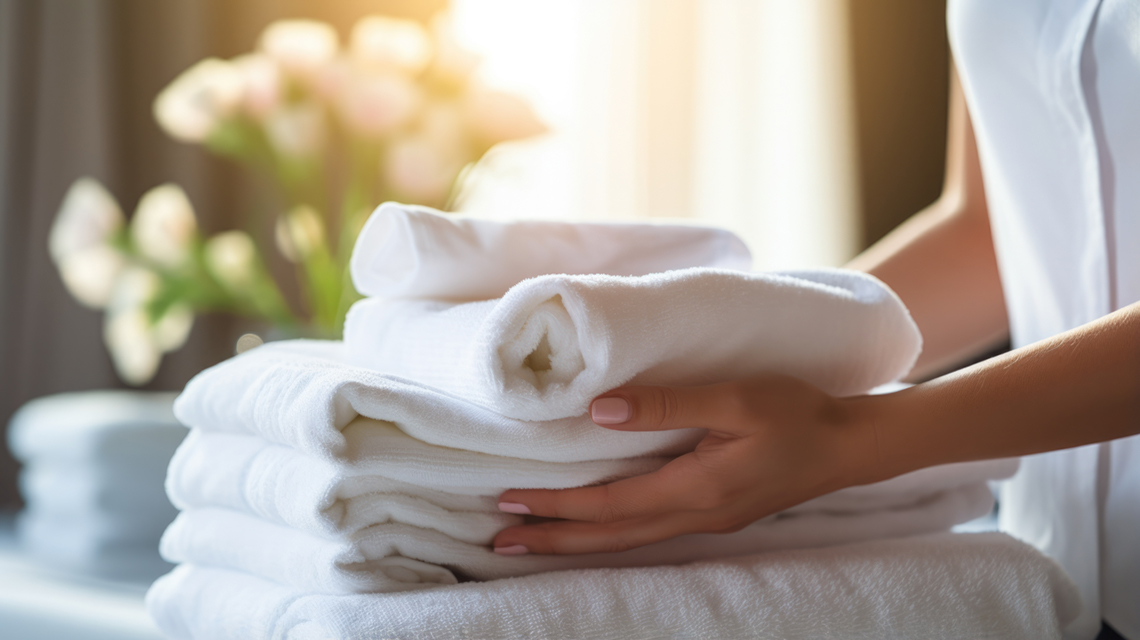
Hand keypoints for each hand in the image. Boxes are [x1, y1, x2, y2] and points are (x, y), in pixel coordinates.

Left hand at [490, 374, 881, 555]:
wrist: (850, 444)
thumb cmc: (797, 414)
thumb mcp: (736, 398)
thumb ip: (668, 404)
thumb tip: (602, 411)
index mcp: (696, 489)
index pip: (609, 504)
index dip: (558, 506)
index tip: (512, 503)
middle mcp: (696, 515)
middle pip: (610, 535)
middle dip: (554, 537)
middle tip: (501, 541)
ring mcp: (707, 519)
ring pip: (627, 538)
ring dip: (577, 539)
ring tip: (534, 540)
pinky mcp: (715, 511)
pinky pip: (647, 530)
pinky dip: (610, 531)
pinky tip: (595, 524)